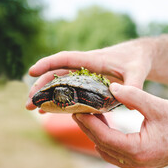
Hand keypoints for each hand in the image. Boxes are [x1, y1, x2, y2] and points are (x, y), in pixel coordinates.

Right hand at [25, 39, 154, 110]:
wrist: (139, 56)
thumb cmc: (137, 60)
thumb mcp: (138, 71)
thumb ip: (134, 85)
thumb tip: (127, 104)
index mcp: (93, 60)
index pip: (66, 59)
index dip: (48, 64)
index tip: (31, 71)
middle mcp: (85, 67)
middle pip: (57, 75)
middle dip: (41, 88)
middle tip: (28, 103)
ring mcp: (85, 76)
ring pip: (60, 83)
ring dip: (47, 95)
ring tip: (33, 109)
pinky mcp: (89, 83)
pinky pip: (70, 91)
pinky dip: (60, 100)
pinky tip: (50, 111)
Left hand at [72, 83, 167, 167]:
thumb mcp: (158, 106)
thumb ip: (133, 96)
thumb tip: (111, 88)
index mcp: (138, 150)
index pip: (103, 137)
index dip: (88, 123)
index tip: (77, 110)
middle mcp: (137, 162)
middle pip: (102, 146)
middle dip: (89, 128)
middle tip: (78, 111)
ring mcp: (141, 164)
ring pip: (109, 152)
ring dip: (98, 135)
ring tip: (92, 115)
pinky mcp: (144, 160)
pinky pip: (119, 154)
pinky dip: (109, 140)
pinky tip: (108, 125)